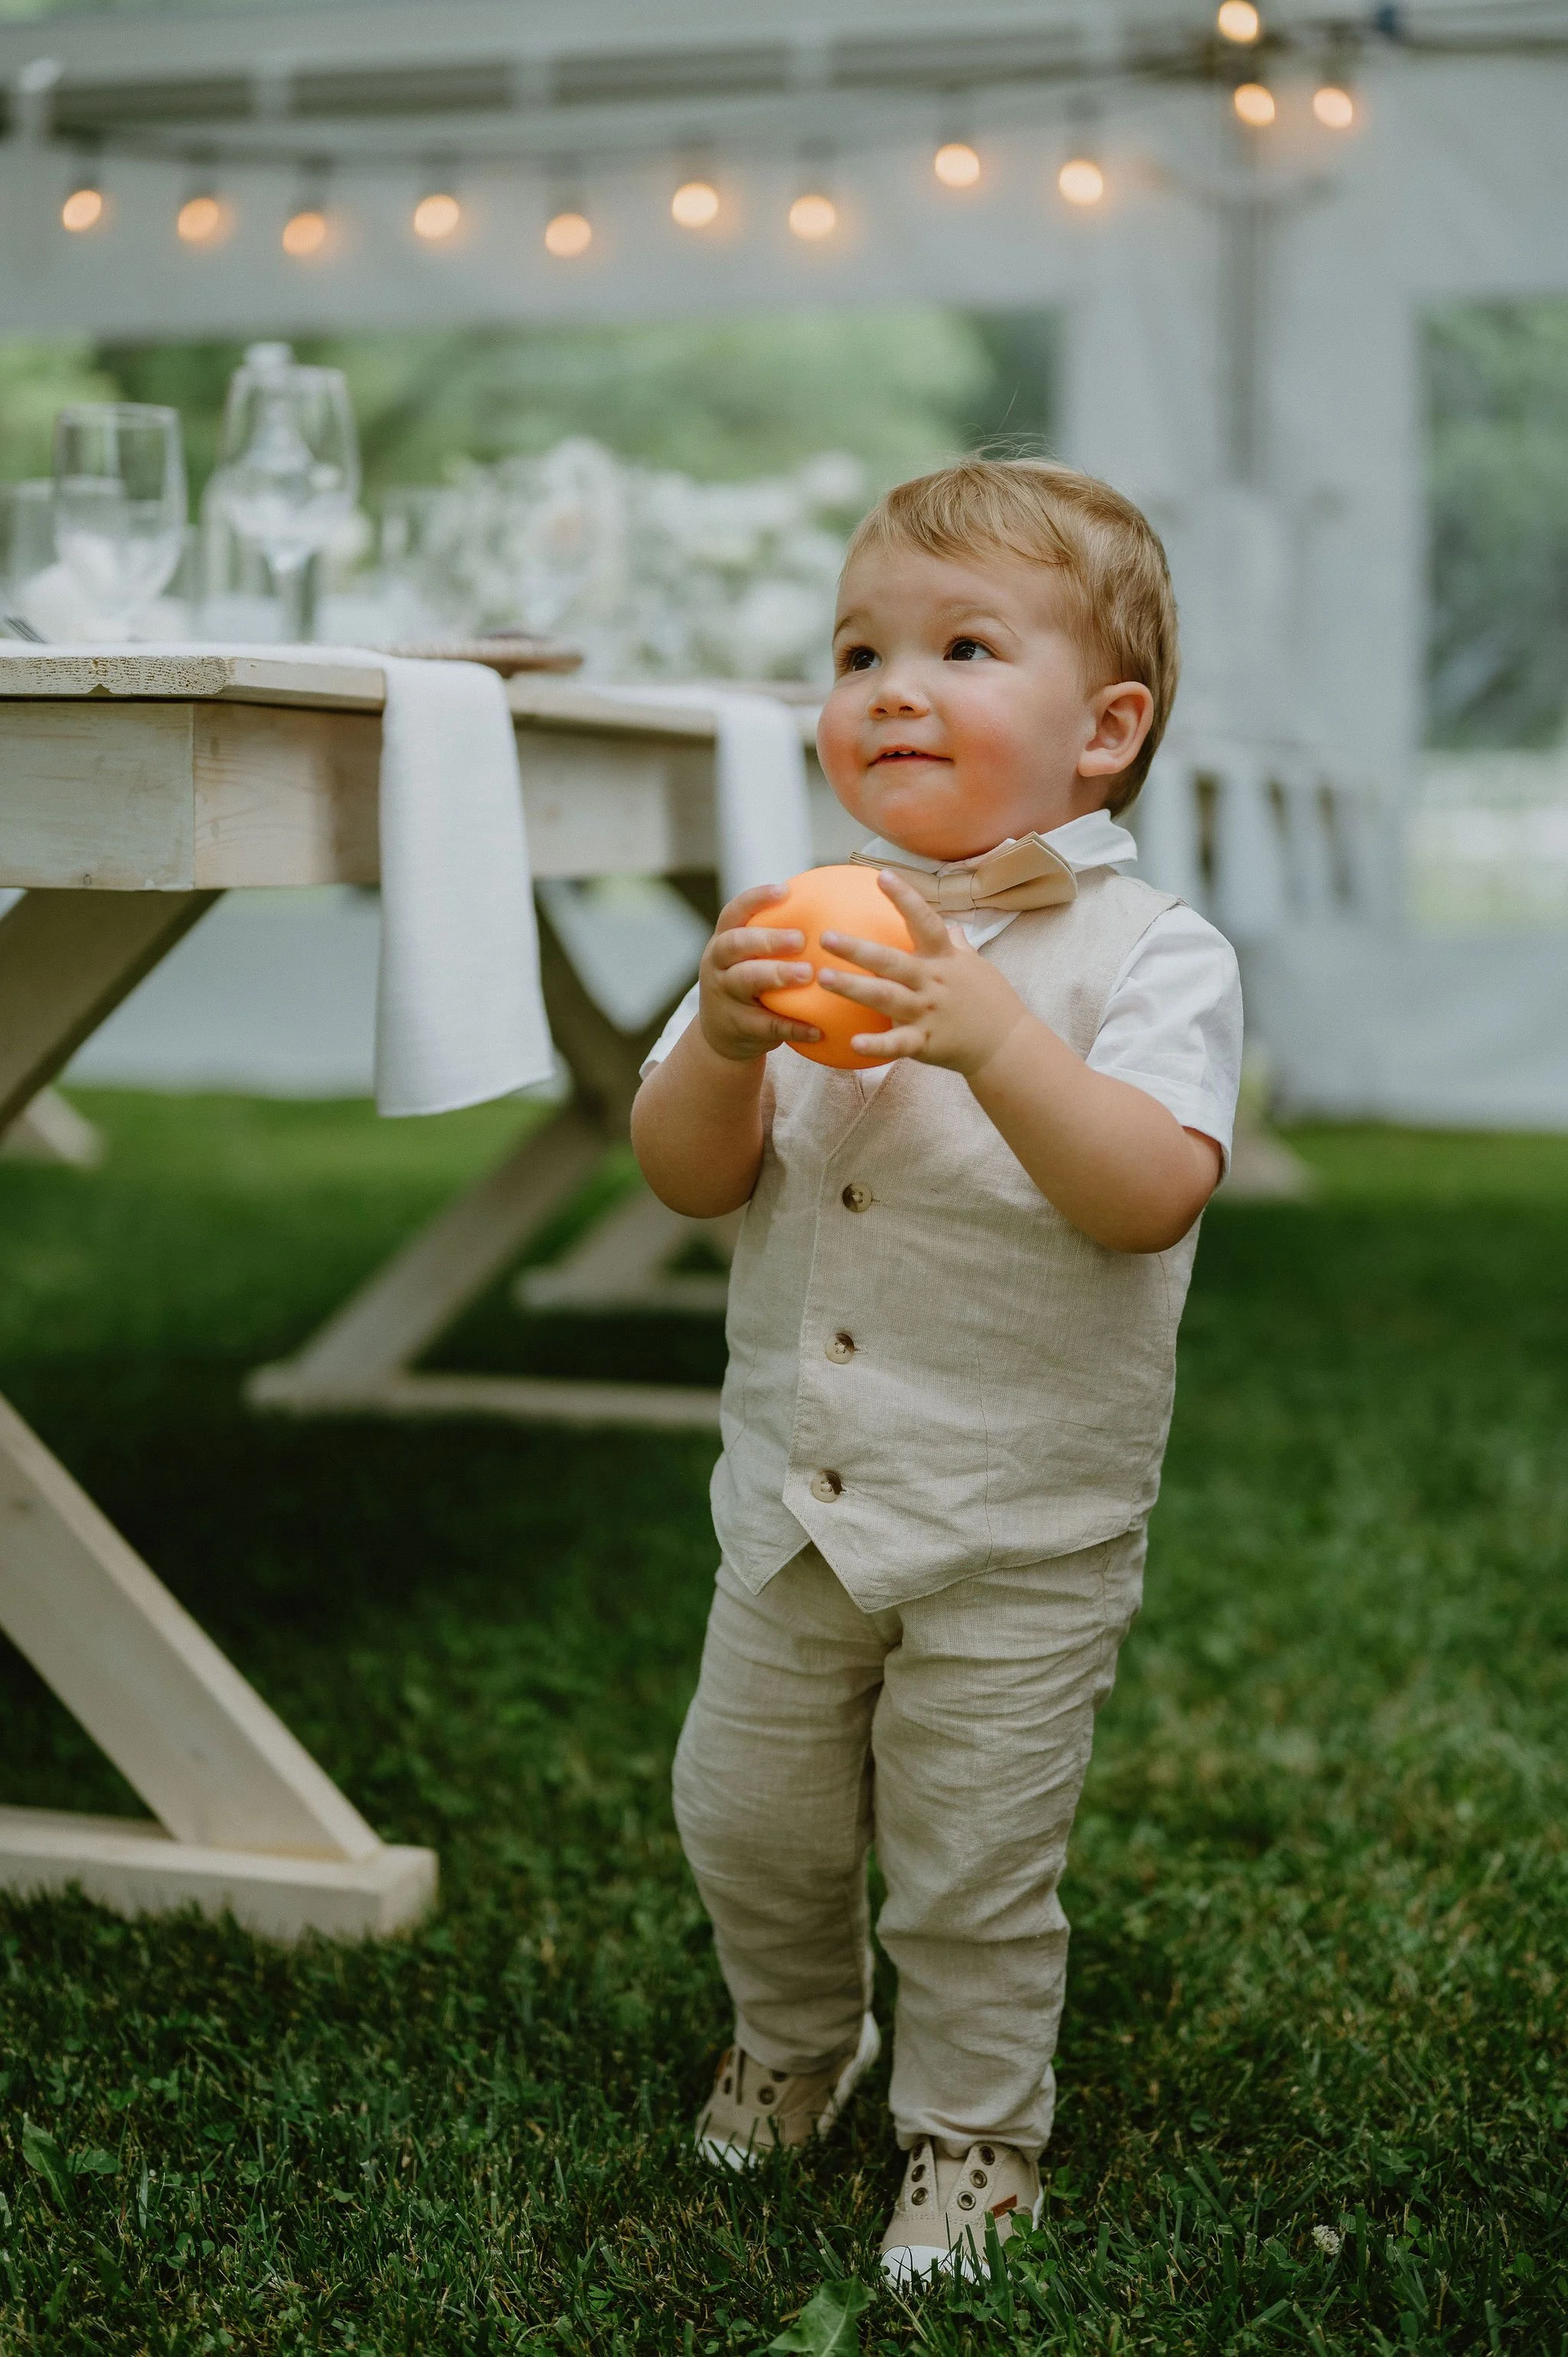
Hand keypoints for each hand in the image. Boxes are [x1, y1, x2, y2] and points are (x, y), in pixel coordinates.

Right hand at [698, 884, 821, 1063]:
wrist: (721, 1036)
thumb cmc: (753, 984)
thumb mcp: (754, 958)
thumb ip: (781, 938)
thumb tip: (839, 908)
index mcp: (724, 940)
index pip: (734, 912)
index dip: (756, 899)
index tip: (785, 890)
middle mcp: (718, 964)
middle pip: (735, 944)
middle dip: (766, 939)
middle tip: (799, 939)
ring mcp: (723, 995)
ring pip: (744, 980)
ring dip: (776, 975)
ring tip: (807, 974)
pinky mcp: (736, 1026)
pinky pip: (765, 1026)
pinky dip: (792, 1027)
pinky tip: (819, 1029)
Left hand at [818, 869, 1029, 1076]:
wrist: (1008, 1044)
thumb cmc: (992, 1001)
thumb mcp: (977, 966)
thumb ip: (958, 946)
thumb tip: (953, 926)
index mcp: (945, 959)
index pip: (925, 921)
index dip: (905, 898)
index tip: (882, 876)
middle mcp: (933, 982)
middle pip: (892, 961)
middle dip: (858, 949)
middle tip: (825, 937)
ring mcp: (928, 1012)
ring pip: (886, 997)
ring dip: (854, 988)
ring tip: (824, 978)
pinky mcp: (925, 1042)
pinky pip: (898, 1044)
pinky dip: (877, 1045)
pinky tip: (854, 1043)